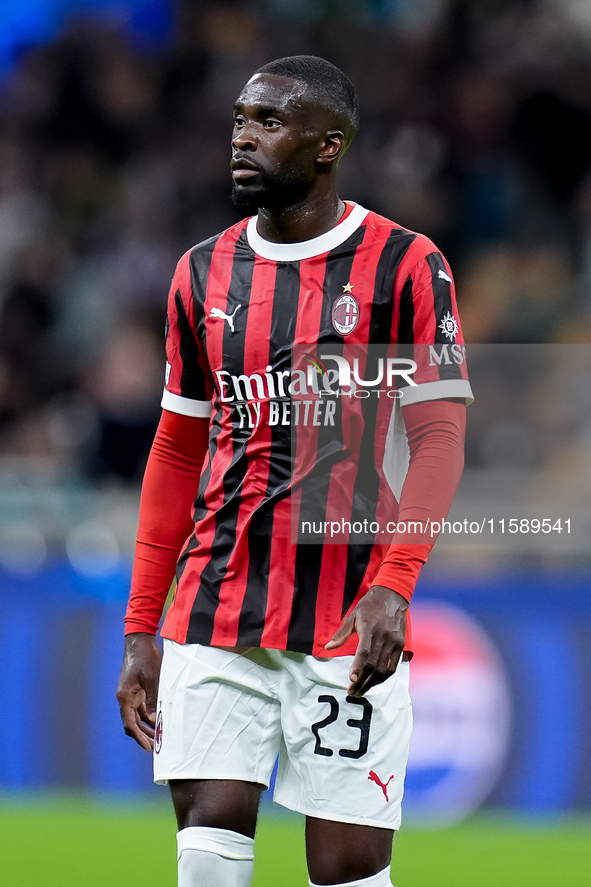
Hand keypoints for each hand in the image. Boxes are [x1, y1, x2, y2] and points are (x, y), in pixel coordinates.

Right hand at [116, 633, 161, 751]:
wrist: (140, 640)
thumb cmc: (145, 657)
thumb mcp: (153, 679)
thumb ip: (154, 699)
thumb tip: (156, 719)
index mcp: (124, 696)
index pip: (130, 723)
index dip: (138, 737)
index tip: (148, 747)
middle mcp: (125, 697)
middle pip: (132, 723)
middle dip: (142, 736)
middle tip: (153, 748)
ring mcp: (130, 694)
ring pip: (136, 717)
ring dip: (145, 728)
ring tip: (156, 739)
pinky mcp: (136, 689)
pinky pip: (141, 708)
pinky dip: (147, 716)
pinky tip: (156, 722)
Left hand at [325, 586, 407, 696]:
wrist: (392, 596)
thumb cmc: (369, 607)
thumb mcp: (352, 616)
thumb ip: (341, 634)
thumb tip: (328, 648)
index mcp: (370, 629)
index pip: (365, 653)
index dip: (358, 668)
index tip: (351, 680)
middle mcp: (384, 637)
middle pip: (374, 665)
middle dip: (362, 681)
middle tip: (352, 691)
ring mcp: (394, 642)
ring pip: (384, 669)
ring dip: (372, 683)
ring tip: (361, 691)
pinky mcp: (400, 645)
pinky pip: (393, 666)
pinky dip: (383, 677)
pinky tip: (374, 683)